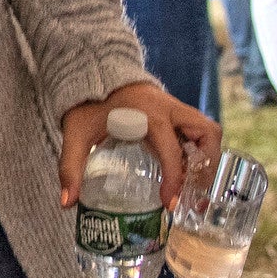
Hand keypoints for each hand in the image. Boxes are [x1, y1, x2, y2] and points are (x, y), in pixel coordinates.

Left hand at [60, 82, 221, 211]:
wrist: (93, 74)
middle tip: (194, 194)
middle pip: (208, 133)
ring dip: (208, 157)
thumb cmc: (87, 105)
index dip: (174, 180)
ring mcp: (176, 107)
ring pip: (209, 130)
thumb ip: (71, 167)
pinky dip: (198, 151)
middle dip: (206, 166)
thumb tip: (67, 203)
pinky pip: (199, 131)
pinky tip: (184, 172)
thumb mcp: (76, 134)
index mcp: (149, 114)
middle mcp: (169, 108)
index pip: (171, 151)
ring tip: (193, 185)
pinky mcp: (175, 112)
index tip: (169, 203)